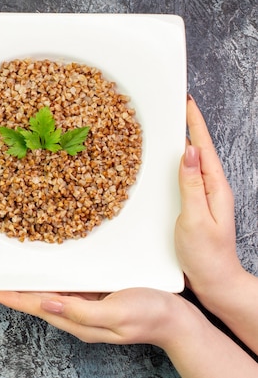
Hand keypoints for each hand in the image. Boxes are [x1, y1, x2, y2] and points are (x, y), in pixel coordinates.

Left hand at [0, 288, 183, 346]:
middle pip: (39, 303)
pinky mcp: (97, 299)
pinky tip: (48, 277)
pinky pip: (67, 290)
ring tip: (13, 280)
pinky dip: (52, 283)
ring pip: (51, 297)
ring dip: (32, 288)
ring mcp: (88, 309)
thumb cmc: (151, 315)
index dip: (14, 299)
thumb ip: (81, 311)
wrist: (177, 321)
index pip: (38, 309)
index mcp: (80, 322)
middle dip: (16, 294)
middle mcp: (79, 317)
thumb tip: (48, 305)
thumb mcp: (117, 313)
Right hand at [175, 95, 241, 303]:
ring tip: (169, 126)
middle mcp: (212, 188)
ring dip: (181, 142)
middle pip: (199, 149)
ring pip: (191, 162)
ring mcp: (204, 197)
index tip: (186, 101)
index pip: (204, 147)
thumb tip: (188, 153)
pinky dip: (176, 163)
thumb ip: (192, 185)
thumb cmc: (206, 255)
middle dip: (188, 125)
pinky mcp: (195, 205)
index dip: (194, 123)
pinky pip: (185, 176)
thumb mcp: (196, 218)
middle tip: (175, 106)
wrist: (215, 281)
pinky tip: (167, 162)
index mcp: (216, 187)